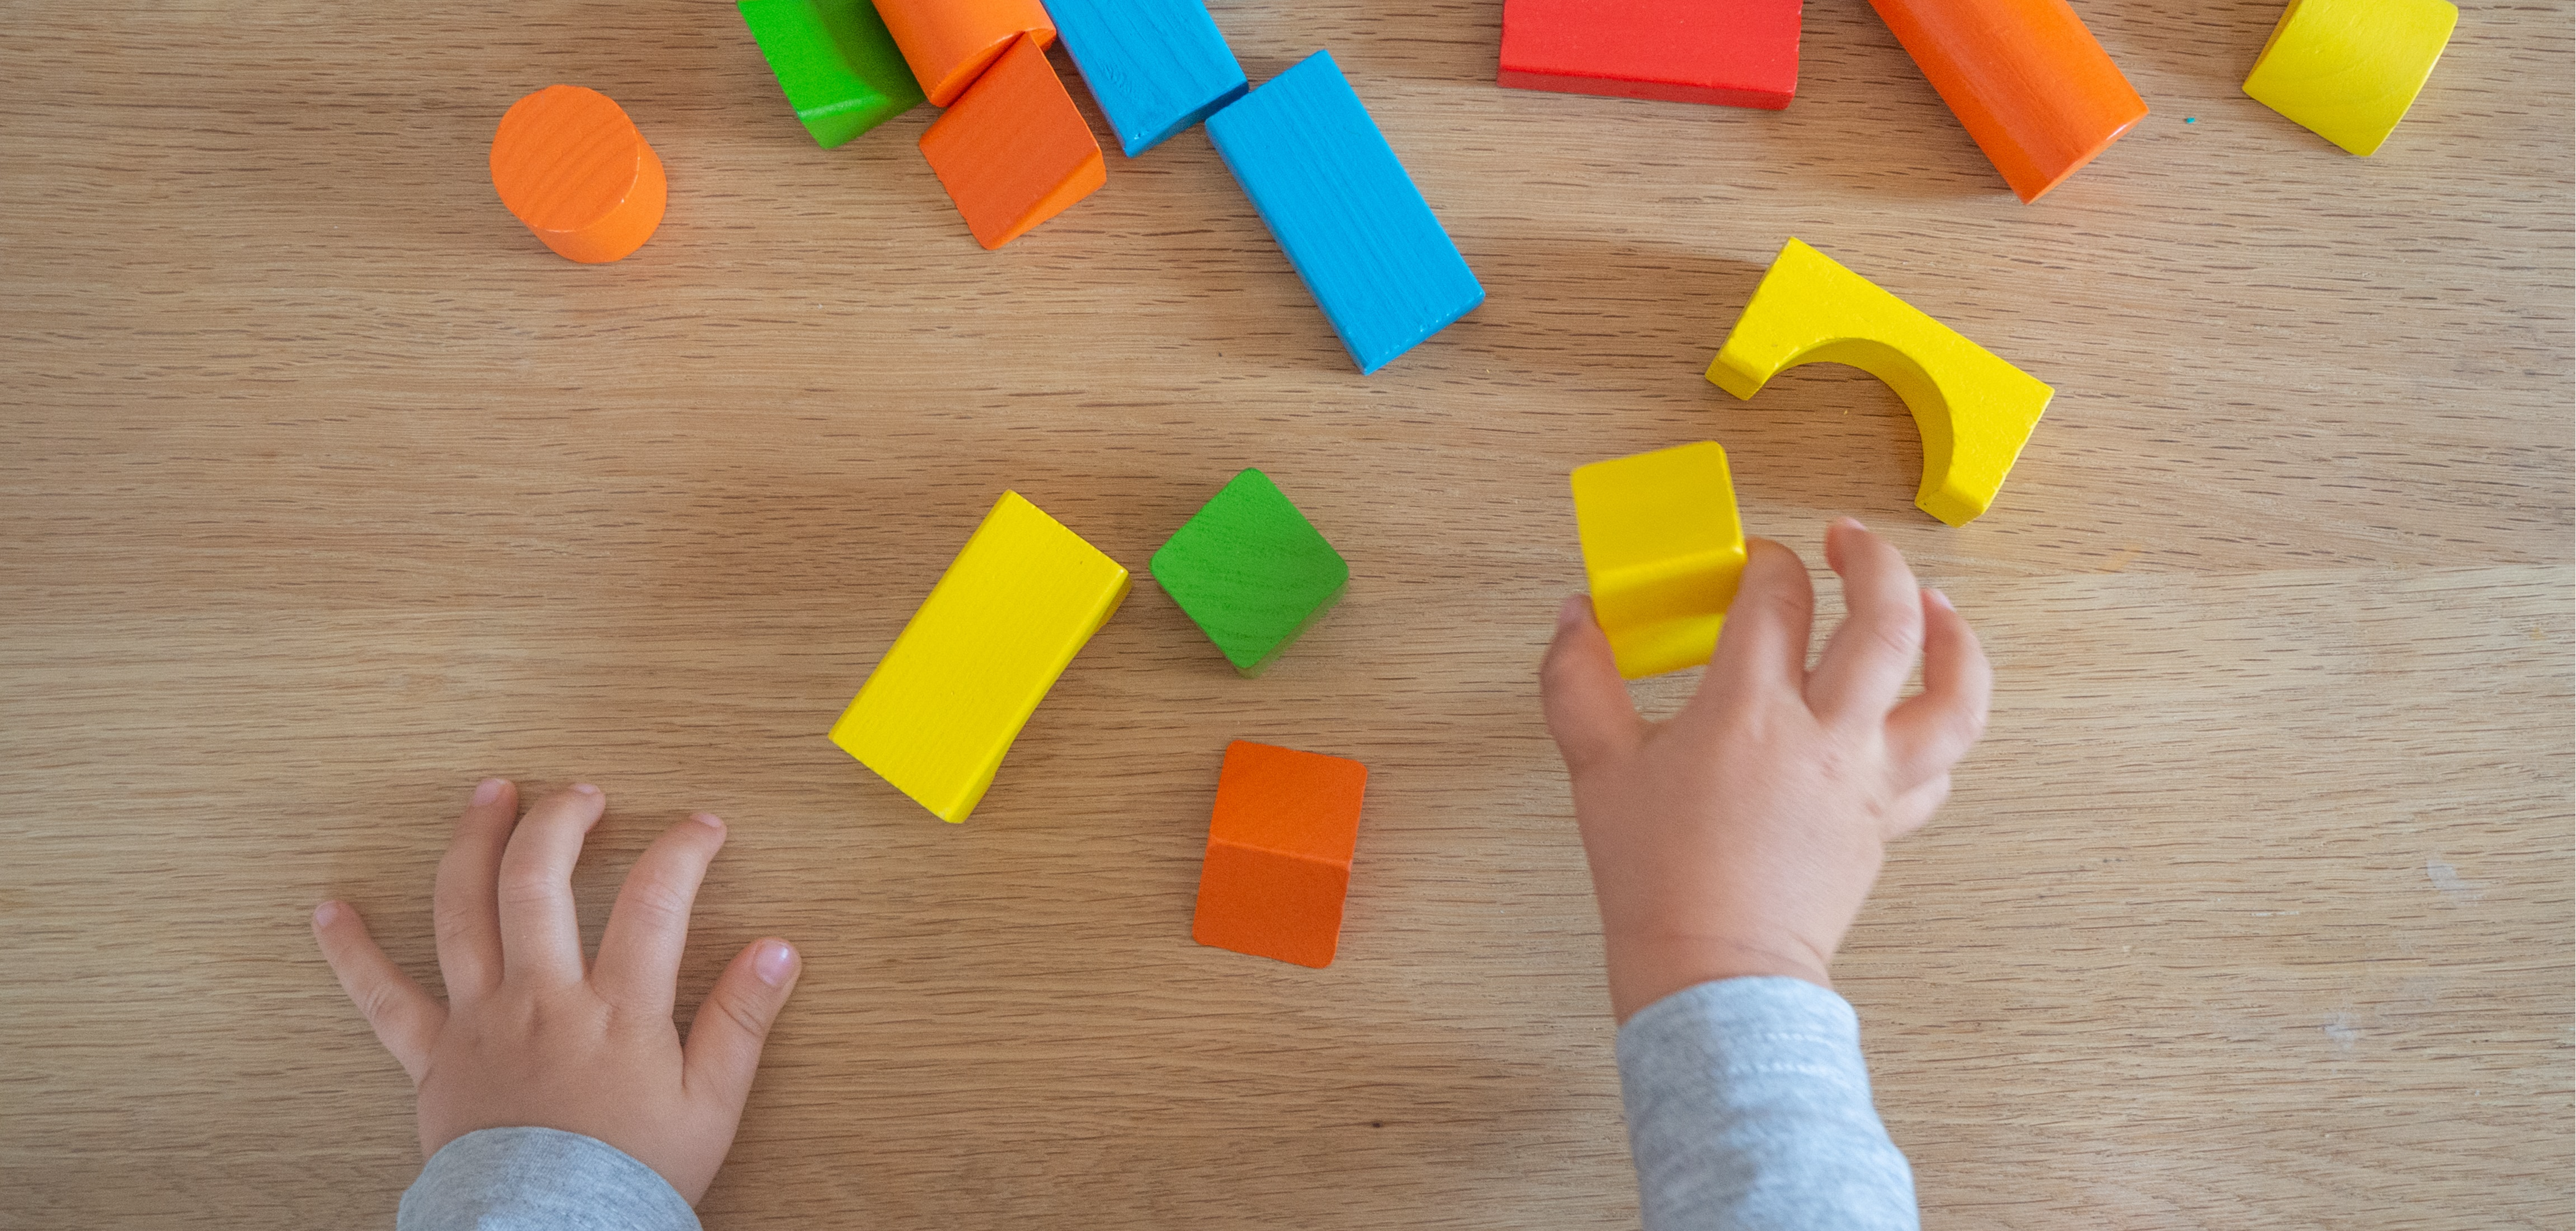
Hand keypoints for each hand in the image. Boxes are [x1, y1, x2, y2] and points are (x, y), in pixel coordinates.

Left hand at [311, 779, 802, 1202]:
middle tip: (582, 793)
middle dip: (561, 821)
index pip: (654, 900)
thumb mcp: (712, 1103)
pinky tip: (330, 912)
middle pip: (540, 882)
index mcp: (617, 1010)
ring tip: (488, 794)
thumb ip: (742, 1021)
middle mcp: (543, 1000)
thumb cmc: (633, 1175)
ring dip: (473, 843)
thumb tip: (779, 949)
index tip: (703, 826)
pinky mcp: (433, 1058)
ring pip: (464, 912)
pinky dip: (352, 953)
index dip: (682, 850)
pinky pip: (381, 1000)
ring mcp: (481, 1022)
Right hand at [1541, 518, 1991, 1021]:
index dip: (1764, 562)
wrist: (1712, 974)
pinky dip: (1940, 728)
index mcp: (1748, 712)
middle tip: (1848, 540)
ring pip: (1953, 693)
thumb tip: (1577, 618)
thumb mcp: (1597, 770)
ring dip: (1954, 637)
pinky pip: (1940, 767)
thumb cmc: (1656, 880)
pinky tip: (1919, 706)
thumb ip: (1578, 682)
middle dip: (1873, 561)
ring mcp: (1869, 782)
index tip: (1749, 564)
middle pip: (1886, 620)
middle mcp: (1824, 737)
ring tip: (1935, 605)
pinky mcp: (1886, 824)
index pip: (1776, 598)